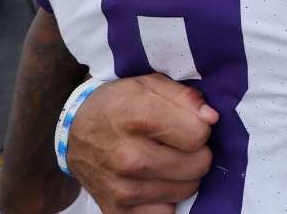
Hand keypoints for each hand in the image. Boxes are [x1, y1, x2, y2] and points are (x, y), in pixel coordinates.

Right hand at [66, 74, 218, 211]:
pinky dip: (166, 198)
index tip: (187, 124)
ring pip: (187, 190)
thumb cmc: (118, 104)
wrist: (75, 131)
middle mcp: (130, 157)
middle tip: (179, 144)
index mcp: (140, 118)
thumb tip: (212, 118)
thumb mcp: (150, 84)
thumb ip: (185, 97)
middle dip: (197, 152)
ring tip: (166, 159)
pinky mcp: (117, 211)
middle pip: (198, 165)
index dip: (200, 127)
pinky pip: (166, 212)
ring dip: (184, 175)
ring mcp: (123, 188)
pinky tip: (155, 180)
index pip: (199, 135)